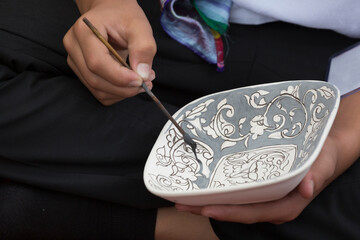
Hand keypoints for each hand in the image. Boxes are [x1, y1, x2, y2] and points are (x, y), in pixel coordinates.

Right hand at [63, 0, 155, 104]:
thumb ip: (143, 48)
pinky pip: (99, 93)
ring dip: (122, 92)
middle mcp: (74, 47)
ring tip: (142, 80)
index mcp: (84, 31)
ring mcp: (75, 61)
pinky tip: (130, 83)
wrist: (111, 13)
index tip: (142, 80)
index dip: (120, 77)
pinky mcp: (81, 72)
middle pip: (95, 80)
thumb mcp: (139, 26)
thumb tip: (142, 75)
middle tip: (147, 82)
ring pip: (97, 90)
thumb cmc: (123, 16)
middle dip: (124, 88)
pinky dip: (117, 93)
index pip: (97, 63)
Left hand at [176, 92, 359, 223]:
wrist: (323, 149)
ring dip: (207, 201)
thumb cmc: (322, 155)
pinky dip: (217, 190)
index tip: (206, 208)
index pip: (252, 212)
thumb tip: (306, 189)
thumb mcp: (322, 162)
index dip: (228, 212)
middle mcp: (269, 205)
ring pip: (231, 203)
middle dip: (207, 208)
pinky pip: (234, 192)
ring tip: (183, 195)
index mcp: (284, 205)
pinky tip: (202, 184)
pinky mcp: (256, 187)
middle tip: (181, 202)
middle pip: (235, 211)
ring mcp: (261, 197)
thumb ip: (316, 175)